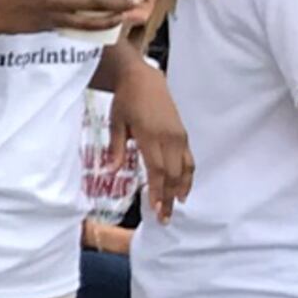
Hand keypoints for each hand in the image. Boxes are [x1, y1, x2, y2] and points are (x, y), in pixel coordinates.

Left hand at [112, 67, 194, 221]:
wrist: (144, 79)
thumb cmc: (126, 101)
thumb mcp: (115, 123)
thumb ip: (115, 149)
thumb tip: (110, 172)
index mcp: (151, 135)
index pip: (157, 170)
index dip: (158, 191)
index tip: (156, 209)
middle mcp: (169, 137)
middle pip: (173, 174)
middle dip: (169, 197)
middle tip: (165, 218)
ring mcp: (179, 135)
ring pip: (185, 168)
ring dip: (181, 188)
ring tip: (177, 206)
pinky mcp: (182, 134)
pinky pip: (188, 159)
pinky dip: (187, 175)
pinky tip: (183, 187)